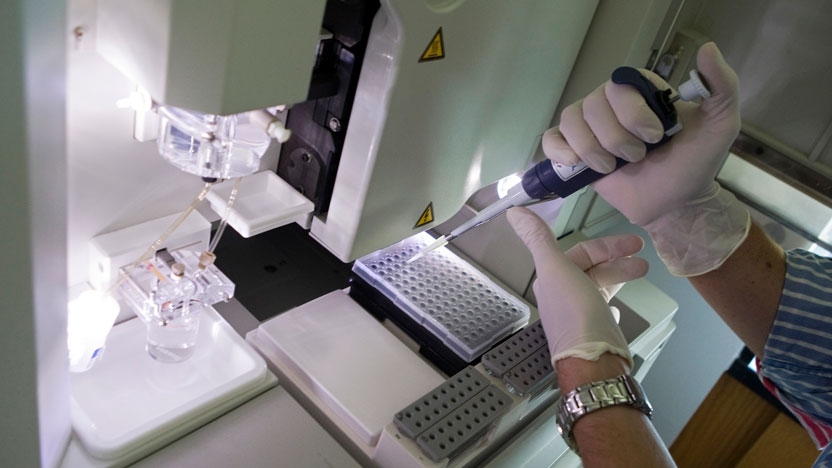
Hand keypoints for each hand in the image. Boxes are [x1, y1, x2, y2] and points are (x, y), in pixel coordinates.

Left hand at [507, 206, 647, 365]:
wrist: (593, 360)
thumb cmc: (574, 311)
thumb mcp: (555, 268)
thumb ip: (538, 238)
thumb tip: (514, 211)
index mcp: (552, 279)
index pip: (581, 253)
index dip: (607, 246)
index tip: (635, 244)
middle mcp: (563, 295)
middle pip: (593, 268)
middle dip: (618, 260)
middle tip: (644, 262)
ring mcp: (580, 313)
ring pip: (600, 285)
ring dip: (620, 275)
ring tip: (642, 272)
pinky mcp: (595, 330)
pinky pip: (603, 308)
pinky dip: (612, 300)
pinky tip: (620, 305)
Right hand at [541, 42, 739, 225]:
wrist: (674, 204)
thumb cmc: (694, 164)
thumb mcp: (720, 124)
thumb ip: (721, 86)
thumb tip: (707, 48)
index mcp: (640, 92)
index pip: (620, 84)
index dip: (632, 111)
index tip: (655, 137)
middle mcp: (610, 104)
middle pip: (593, 103)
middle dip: (616, 136)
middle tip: (639, 157)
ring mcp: (589, 127)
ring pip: (572, 120)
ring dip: (592, 148)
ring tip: (613, 167)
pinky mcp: (573, 152)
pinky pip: (552, 138)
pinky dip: (560, 150)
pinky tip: (577, 163)